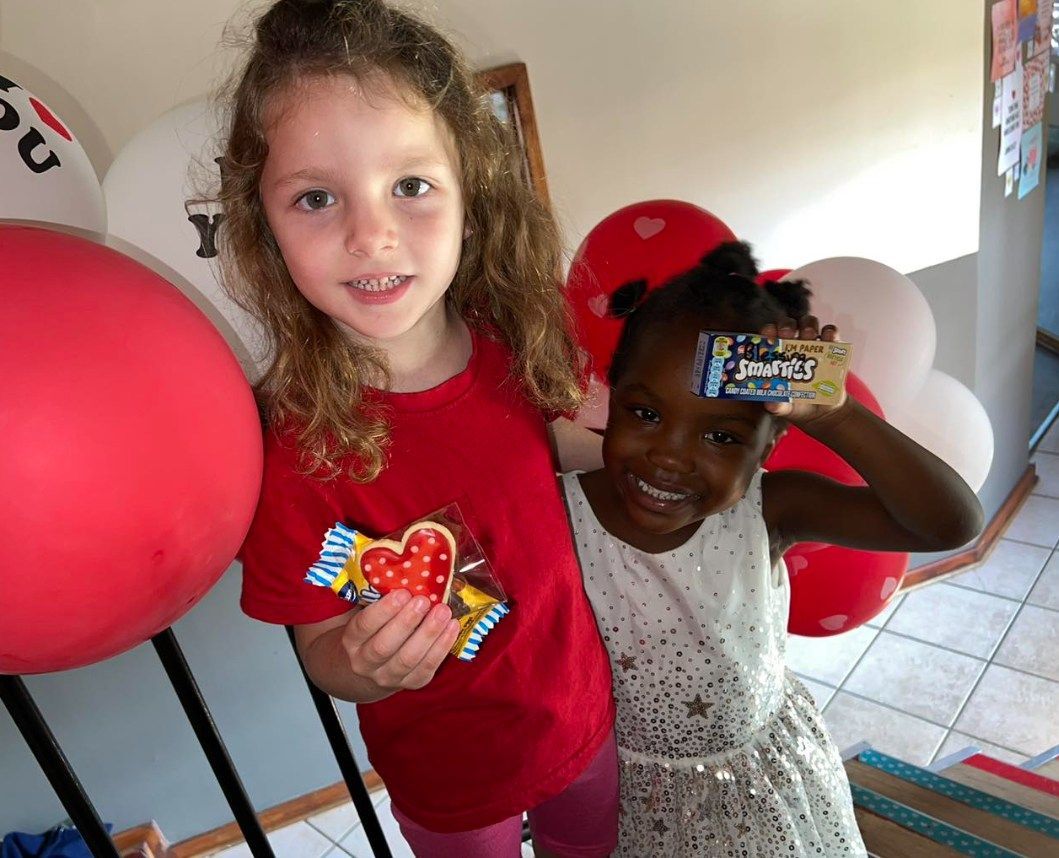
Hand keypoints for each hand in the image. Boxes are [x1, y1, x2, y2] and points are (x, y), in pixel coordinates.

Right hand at [340, 590, 459, 700]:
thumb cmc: (371, 630)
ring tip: (443, 612)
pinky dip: (442, 648)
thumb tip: (403, 570)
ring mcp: (387, 676)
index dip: (383, 611)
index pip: (364, 626)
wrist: (368, 668)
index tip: (402, 593)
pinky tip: (452, 627)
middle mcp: (365, 662)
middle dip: (406, 622)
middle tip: (424, 601)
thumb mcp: (363, 613)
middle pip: (384, 646)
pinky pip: (427, 668)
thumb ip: (376, 597)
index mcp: (350, 641)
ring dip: (428, 634)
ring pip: (408, 658)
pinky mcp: (410, 683)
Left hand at [760, 316, 847, 425]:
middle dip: (787, 326)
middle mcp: (792, 345)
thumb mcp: (785, 408)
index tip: (768, 335)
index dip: (768, 331)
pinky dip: (830, 332)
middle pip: (788, 325)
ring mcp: (812, 344)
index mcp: (776, 355)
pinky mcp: (832, 348)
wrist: (821, 411)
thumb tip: (771, 405)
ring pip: (809, 323)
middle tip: (787, 334)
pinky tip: (829, 338)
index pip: (769, 335)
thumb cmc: (795, 404)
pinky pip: (831, 333)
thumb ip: (777, 406)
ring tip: (809, 336)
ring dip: (808, 325)